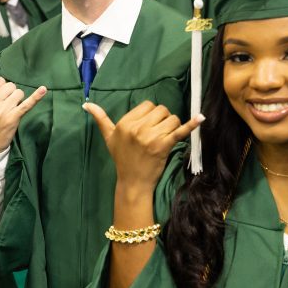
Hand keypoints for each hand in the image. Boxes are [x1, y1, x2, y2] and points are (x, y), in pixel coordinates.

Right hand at [0, 75, 45, 154]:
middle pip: (10, 86)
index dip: (0, 89)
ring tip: (8, 112)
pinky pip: (27, 104)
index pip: (0, 81)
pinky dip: (36, 97)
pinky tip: (44, 90)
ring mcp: (2, 111)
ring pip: (18, 93)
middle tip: (2, 108)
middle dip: (9, 95)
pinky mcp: (13, 118)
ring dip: (17, 101)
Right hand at [83, 101, 203, 194]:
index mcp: (125, 123)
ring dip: (173, 127)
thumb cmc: (122, 159)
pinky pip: (180, 131)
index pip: (148, 105)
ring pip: (172, 119)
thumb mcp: (109, 138)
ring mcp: (150, 137)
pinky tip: (201, 118)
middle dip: (163, 120)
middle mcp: (137, 128)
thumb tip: (86, 105)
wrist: (133, 182)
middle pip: (162, 110)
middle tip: (158, 133)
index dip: (152, 114)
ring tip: (165, 138)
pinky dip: (191, 125)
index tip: (149, 126)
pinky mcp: (164, 146)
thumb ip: (100, 119)